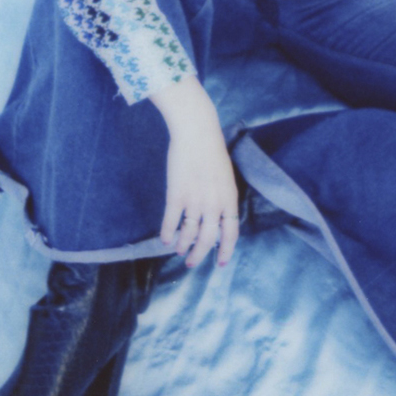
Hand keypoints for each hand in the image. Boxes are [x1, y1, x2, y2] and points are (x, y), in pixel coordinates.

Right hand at [150, 77, 240, 268]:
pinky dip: (167, 233)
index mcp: (229, 199)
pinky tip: (164, 239)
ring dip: (183, 245)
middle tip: (192, 262)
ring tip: (178, 250)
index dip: (226, 250)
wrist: (197, 133)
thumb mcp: (226, 177)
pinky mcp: (176, 195)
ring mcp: (194, 200)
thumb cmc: (212, 151)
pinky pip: (171, 221)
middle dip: (199, 254)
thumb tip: (218, 219)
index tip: (220, 262)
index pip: (231, 233)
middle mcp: (214, 204)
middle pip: (208, 239)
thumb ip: (223, 199)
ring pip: (189, 233)